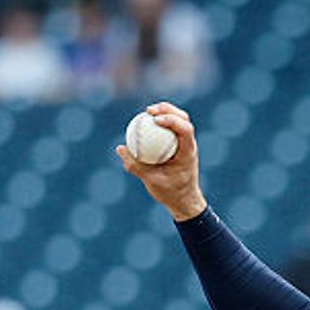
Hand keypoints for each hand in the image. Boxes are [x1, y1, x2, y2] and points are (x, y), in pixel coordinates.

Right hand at [115, 101, 206, 222]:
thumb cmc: (171, 193)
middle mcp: (189, 145)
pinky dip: (159, 122)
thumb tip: (120, 149)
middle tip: (149, 110)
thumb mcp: (152, 182)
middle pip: (183, 118)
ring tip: (147, 112)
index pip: (185, 130)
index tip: (155, 120)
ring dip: (164, 111)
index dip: (172, 120)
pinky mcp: (177, 144)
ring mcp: (184, 144)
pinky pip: (169, 128)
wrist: (184, 200)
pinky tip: (145, 122)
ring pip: (178, 119)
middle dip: (167, 109)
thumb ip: (136, 166)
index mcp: (188, 152)